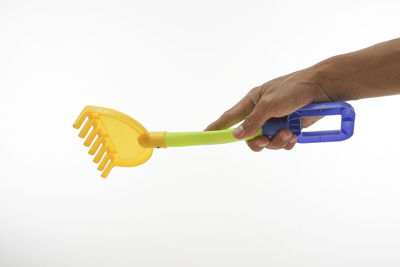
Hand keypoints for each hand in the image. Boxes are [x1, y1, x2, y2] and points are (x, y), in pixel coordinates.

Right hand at [205, 68, 330, 150]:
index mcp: (253, 102)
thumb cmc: (294, 88)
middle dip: (257, 141)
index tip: (206, 134)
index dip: (218, 126)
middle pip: (249, 136)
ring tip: (288, 132)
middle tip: (263, 141)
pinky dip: (287, 141)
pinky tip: (294, 134)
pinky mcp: (289, 128)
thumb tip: (236, 135)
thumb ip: (252, 121)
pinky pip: (282, 143)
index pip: (230, 116)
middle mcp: (262, 113)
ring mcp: (275, 121)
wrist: (323, 89)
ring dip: (277, 141)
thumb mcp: (269, 104)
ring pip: (267, 142)